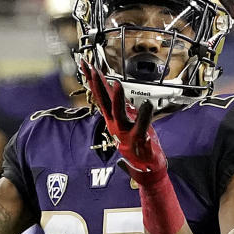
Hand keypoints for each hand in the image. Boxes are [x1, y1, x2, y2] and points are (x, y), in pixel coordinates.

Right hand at [81, 62, 166, 182]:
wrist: (146, 169)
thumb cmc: (137, 143)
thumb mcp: (125, 122)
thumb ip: (120, 107)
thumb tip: (115, 91)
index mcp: (113, 119)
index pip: (101, 96)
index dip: (93, 81)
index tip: (86, 65)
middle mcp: (116, 125)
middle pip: (104, 103)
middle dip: (98, 86)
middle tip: (92, 70)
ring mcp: (126, 132)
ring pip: (119, 114)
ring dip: (118, 99)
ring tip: (118, 84)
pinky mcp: (139, 140)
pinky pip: (141, 126)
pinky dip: (144, 115)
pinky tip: (147, 104)